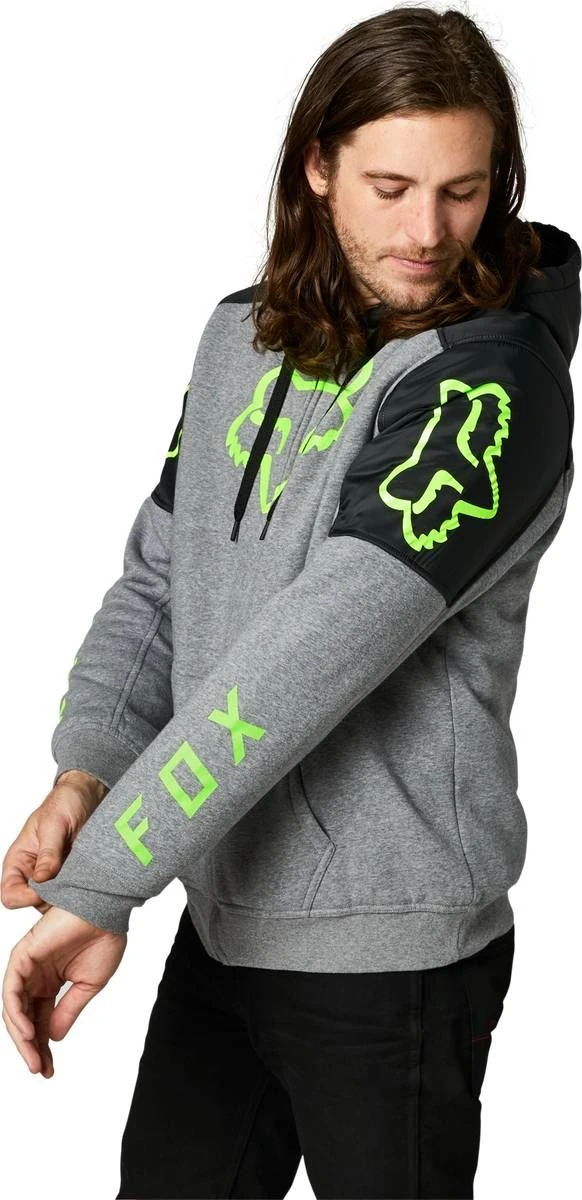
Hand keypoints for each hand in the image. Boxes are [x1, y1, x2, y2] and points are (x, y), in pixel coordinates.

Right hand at [1, 770, 108, 913]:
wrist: (87, 795)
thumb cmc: (63, 803)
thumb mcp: (53, 824)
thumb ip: (48, 852)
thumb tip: (42, 879)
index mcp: (19, 861)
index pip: (10, 894)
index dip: (25, 897)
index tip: (46, 889)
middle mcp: (34, 873)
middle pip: (35, 903)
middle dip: (52, 900)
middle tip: (71, 886)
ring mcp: (55, 877)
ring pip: (56, 902)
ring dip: (69, 895)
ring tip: (82, 878)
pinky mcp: (73, 877)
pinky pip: (74, 893)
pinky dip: (82, 890)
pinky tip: (90, 878)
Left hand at [2, 904, 125, 1077]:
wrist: (107, 910)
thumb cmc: (104, 939)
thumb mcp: (88, 986)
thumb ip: (68, 1011)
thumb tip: (53, 1038)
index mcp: (50, 982)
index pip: (39, 1021)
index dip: (43, 1047)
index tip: (48, 1071)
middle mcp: (35, 976)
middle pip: (24, 1019)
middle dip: (30, 1047)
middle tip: (40, 1070)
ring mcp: (27, 967)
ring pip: (14, 1009)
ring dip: (21, 1037)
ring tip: (33, 1058)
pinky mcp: (22, 956)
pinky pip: (12, 991)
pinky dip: (16, 1014)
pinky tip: (27, 1033)